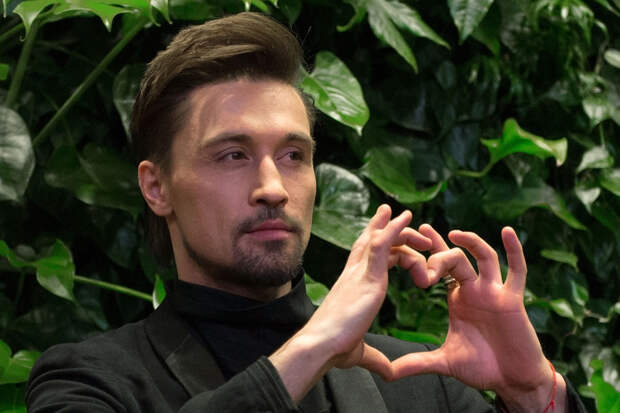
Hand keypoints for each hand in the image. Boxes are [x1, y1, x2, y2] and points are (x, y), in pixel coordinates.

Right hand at [308, 204, 430, 374]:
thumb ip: (377, 358)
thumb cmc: (334, 347)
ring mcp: (359, 271)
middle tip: (415, 231)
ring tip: (419, 229)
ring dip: (401, 231)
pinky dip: (394, 228)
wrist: (322, 345)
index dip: (378, 239)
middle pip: (372, 240)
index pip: (365, 254)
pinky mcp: (367, 275)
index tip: (389, 228)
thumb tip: (389, 373)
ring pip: (380, 238)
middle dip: (392, 230)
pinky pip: (382, 243)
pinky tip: (407, 218)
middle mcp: (353, 272)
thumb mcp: (360, 350)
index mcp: (351, 284)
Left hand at [391, 225, 565, 411]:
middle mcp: (475, 290)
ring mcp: (495, 292)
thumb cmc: (482, 368)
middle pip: (456, 259)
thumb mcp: (445, 362)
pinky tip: (506, 231)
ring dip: (471, 243)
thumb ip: (418, 362)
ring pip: (484, 257)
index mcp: (457, 298)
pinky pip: (517, 271)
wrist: (513, 382)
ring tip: (454, 233)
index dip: (426, 254)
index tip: (408, 244)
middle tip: (423, 256)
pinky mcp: (513, 300)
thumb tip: (390, 373)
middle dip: (440, 255)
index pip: (440, 268)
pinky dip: (514, 250)